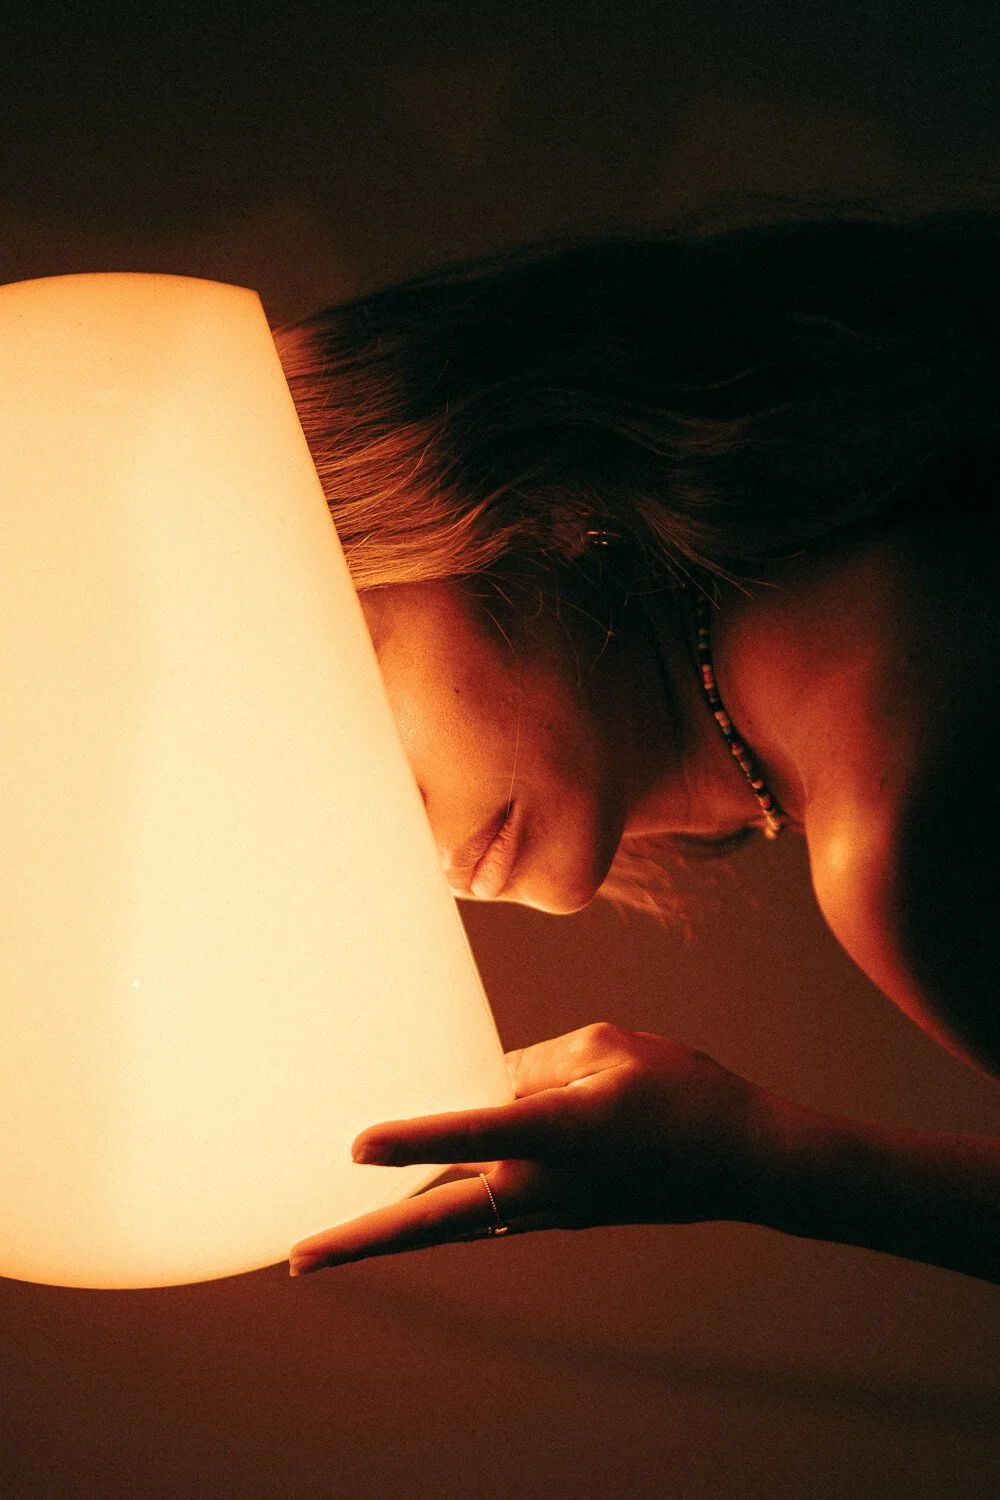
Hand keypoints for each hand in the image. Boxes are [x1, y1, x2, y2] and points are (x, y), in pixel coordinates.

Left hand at [289, 1023, 782, 1274]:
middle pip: (438, 1218)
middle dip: (365, 1239)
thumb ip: (530, 1064)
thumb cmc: (681, 1090)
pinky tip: (406, 1207)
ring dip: (387, 1238)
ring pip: (451, 1226)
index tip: (356, 1145)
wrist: (742, 1160)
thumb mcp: (607, 1046)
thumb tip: (477, 1085)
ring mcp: (547, 1208)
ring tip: (326, 1246)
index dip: (415, 1138)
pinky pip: (481, 1217)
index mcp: (561, 1131)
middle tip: (297, 1260)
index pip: (475, 1132)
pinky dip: (433, 1218)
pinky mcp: (556, 1213)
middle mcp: (543, 1183)